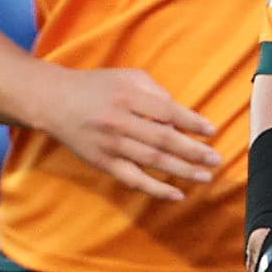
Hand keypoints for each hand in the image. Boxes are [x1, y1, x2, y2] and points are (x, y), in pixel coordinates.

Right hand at [33, 65, 222, 199]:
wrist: (54, 102)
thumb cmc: (97, 87)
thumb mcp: (127, 77)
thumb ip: (155, 91)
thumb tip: (180, 116)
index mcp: (127, 97)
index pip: (167, 112)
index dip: (192, 122)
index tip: (212, 131)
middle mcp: (119, 122)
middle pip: (163, 140)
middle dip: (194, 151)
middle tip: (216, 159)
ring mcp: (111, 145)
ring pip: (152, 162)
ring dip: (182, 171)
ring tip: (206, 176)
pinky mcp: (103, 163)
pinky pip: (134, 180)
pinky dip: (156, 189)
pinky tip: (178, 194)